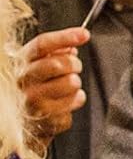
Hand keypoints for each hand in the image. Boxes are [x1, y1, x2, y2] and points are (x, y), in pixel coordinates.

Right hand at [19, 27, 88, 146]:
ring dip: (75, 85)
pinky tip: (65, 103)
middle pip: (59, 63)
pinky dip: (75, 102)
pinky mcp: (43, 120)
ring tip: (67, 88)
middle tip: (74, 69)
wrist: (24, 124)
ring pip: (70, 83)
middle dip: (74, 64)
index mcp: (20, 63)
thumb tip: (71, 46)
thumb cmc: (35, 90)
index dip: (64, 37)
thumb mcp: (39, 67)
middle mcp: (22, 81)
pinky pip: (74, 102)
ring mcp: (31, 101)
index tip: (84, 34)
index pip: (41, 45)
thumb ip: (55, 54)